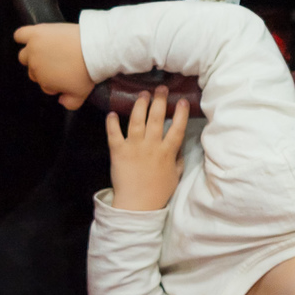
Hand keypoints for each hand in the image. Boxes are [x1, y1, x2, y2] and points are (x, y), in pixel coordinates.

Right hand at [14, 23, 94, 109]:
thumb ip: (69, 104)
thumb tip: (61, 101)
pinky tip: (32, 38)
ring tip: (47, 51)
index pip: (44, 85)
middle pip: (33, 71)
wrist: (93, 49)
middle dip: (44, 69)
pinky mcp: (35, 33)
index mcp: (45, 83)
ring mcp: (33, 49)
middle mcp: (35, 67)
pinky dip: (22, 37)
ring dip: (32, 55)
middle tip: (59, 62)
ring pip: (24, 56)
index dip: (54, 81)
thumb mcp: (81, 95)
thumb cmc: (87, 71)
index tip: (64, 75)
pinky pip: (20, 35)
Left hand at [106, 86, 189, 210]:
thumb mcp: (175, 176)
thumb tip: (180, 147)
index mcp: (167, 152)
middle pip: (156, 118)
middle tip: (161, 88)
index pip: (177, 128)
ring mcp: (134, 147)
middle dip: (159, 100)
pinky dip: (112, 123)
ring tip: (143, 94)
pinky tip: (112, 113)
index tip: (182, 101)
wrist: (137, 205)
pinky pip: (114, 133)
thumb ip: (178, 160)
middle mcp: (151, 145)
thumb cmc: (158, 192)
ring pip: (137, 120)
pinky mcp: (118, 151)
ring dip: (140, 105)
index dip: (180, 113)